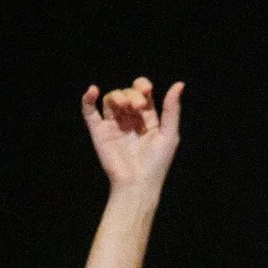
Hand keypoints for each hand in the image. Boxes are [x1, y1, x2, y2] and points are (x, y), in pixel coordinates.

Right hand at [81, 75, 182, 201]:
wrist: (137, 183)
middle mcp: (130, 119)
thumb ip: (172, 109)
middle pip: (127, 93)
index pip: (142, 93)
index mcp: (147, 118)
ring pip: (110, 99)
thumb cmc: (157, 163)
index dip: (142, 86)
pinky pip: (89, 111)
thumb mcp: (169, 134)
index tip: (146, 91)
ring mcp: (113, 124)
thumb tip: (179, 84)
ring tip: (124, 104)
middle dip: (132, 95)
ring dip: (116, 96)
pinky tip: (93, 91)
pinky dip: (88, 99)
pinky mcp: (98, 131)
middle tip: (138, 107)